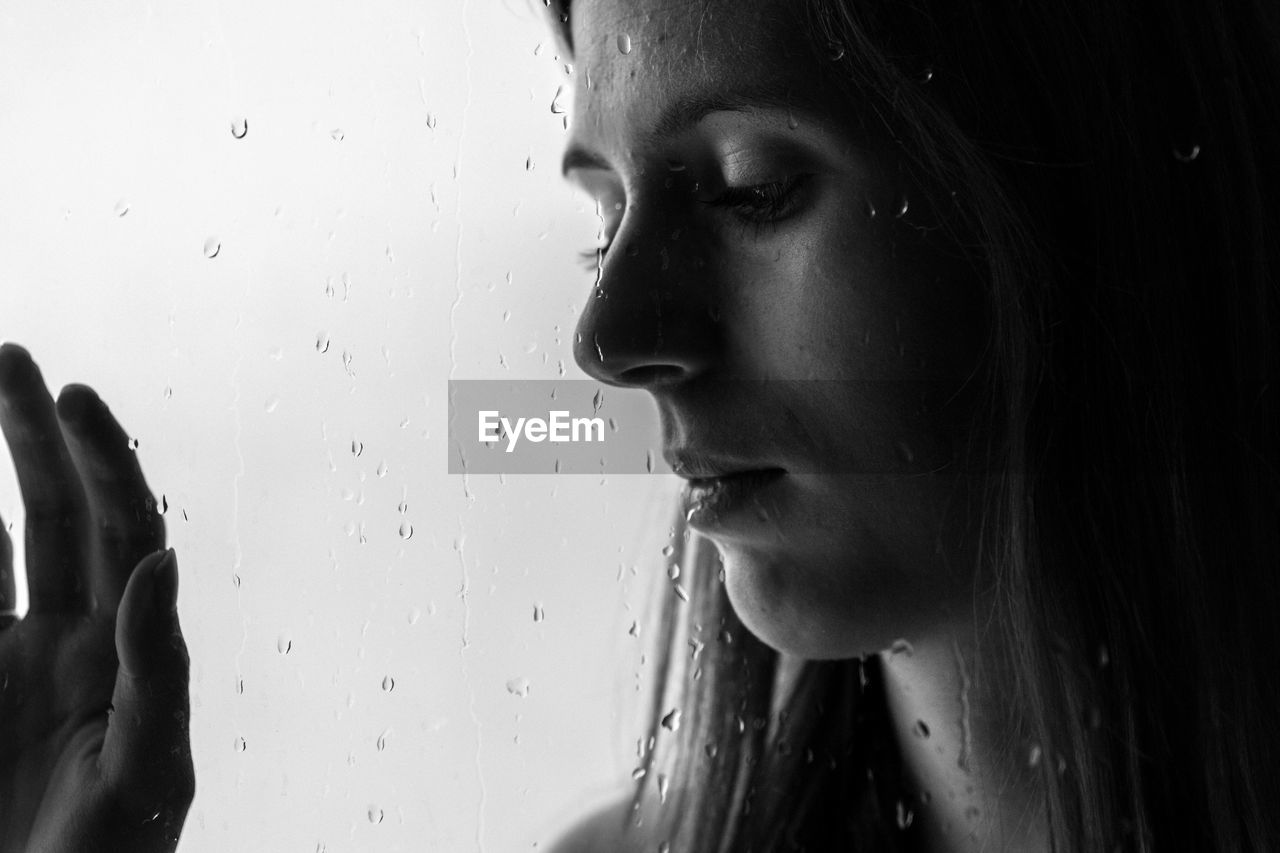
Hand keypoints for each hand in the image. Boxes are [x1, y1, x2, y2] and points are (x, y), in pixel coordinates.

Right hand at [0, 344, 192, 852]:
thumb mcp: (151, 767)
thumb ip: (158, 666)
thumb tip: (164, 558)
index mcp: (126, 649)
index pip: (125, 530)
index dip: (107, 462)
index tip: (76, 397)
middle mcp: (71, 638)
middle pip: (57, 513)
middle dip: (38, 436)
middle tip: (15, 356)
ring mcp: (11, 660)